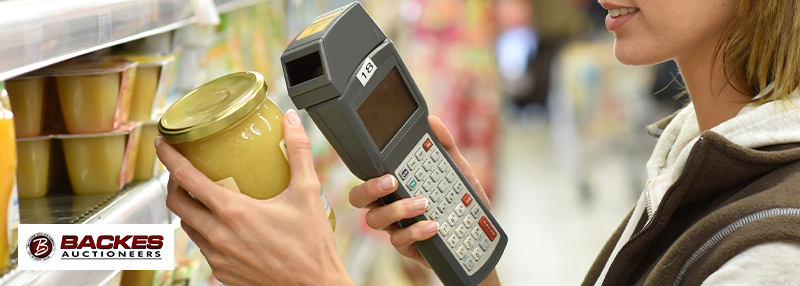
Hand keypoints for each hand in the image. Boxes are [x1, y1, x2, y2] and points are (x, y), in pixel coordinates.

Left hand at [155, 110, 352, 285]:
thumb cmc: (312, 246)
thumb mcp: (307, 192)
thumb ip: (298, 152)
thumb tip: (291, 121)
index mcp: (234, 212)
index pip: (187, 178)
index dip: (169, 157)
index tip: (162, 143)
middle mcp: (219, 235)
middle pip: (177, 203)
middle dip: (174, 182)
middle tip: (183, 169)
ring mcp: (218, 256)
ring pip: (187, 226)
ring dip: (188, 208)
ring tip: (203, 195)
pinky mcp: (222, 272)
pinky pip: (202, 246)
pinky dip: (204, 230)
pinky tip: (222, 224)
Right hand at [348, 116, 491, 264]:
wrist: (476, 235)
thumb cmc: (460, 202)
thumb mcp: (458, 171)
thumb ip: (445, 146)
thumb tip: (434, 122)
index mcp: (396, 185)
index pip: (370, 176)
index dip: (368, 173)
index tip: (386, 169)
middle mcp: (390, 205)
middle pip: (359, 199)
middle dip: (370, 190)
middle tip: (392, 183)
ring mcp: (396, 227)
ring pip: (375, 220)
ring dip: (398, 210)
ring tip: (423, 203)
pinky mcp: (406, 246)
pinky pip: (398, 241)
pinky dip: (415, 232)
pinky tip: (433, 225)